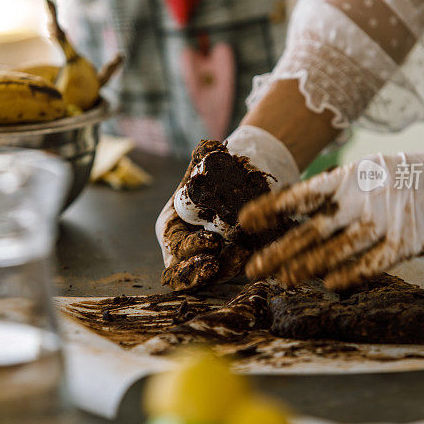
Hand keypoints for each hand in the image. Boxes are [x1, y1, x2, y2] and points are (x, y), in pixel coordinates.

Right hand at [156, 141, 248, 290]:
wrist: (240, 174)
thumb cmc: (214, 170)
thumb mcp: (205, 164)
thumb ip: (202, 160)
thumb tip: (208, 147)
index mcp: (172, 228)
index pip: (174, 249)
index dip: (189, 250)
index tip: (211, 242)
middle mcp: (187, 247)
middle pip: (183, 273)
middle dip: (196, 273)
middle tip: (213, 265)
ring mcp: (208, 256)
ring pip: (210, 275)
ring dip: (224, 269)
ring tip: (240, 255)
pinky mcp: (230, 260)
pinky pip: (233, 269)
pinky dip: (241, 263)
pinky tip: (251, 251)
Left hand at [240, 119, 423, 289]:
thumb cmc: (416, 178)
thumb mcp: (373, 174)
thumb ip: (342, 195)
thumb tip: (303, 217)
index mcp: (352, 177)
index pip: (302, 194)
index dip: (272, 208)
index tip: (245, 221)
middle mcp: (363, 197)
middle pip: (312, 228)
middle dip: (280, 249)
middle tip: (253, 267)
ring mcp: (386, 218)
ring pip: (338, 248)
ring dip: (307, 266)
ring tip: (282, 280)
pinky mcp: (410, 240)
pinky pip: (373, 262)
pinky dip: (351, 274)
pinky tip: (329, 285)